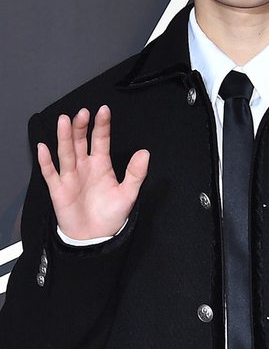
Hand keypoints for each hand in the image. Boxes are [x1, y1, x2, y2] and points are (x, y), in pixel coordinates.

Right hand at [37, 105, 149, 239]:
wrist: (95, 238)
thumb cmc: (110, 216)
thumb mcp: (128, 194)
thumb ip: (136, 173)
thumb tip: (145, 153)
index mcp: (101, 164)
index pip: (101, 139)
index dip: (102, 125)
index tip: (103, 110)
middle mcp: (85, 166)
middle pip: (80, 141)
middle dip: (81, 127)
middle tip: (82, 113)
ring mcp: (71, 176)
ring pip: (66, 152)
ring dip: (65, 137)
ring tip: (65, 121)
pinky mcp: (59, 190)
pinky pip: (51, 173)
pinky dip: (46, 161)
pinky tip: (43, 148)